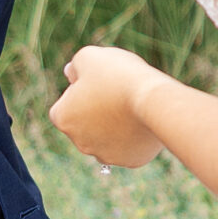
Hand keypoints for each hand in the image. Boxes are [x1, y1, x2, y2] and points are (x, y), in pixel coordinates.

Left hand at [49, 46, 165, 169]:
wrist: (153, 100)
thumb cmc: (118, 75)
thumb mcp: (89, 57)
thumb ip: (75, 66)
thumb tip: (71, 74)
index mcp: (63, 118)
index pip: (65, 105)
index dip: (81, 91)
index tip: (99, 82)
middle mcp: (80, 142)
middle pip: (86, 124)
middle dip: (97, 112)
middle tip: (118, 93)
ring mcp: (106, 154)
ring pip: (108, 138)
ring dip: (115, 126)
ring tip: (133, 106)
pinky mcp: (131, 161)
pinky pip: (130, 148)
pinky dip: (135, 137)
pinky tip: (144, 121)